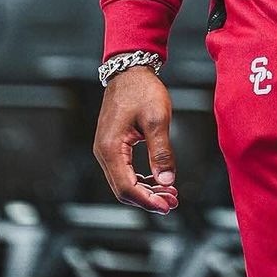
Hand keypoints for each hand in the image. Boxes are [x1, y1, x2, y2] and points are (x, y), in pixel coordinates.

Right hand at [93, 66, 179, 213]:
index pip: (126, 187)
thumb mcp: (157, 119)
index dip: (147, 200)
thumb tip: (167, 181)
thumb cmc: (143, 90)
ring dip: (146, 190)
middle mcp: (103, 152)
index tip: (167, 206)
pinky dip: (141, 178)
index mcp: (110, 148)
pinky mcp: (112, 145)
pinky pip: (125, 170)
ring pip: (123, 181)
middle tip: (172, 202)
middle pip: (123, 189)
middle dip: (148, 198)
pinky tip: (158, 179)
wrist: (130, 69)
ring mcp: (106, 149)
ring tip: (170, 193)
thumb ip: (161, 151)